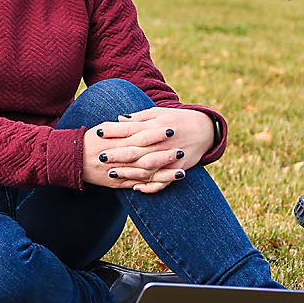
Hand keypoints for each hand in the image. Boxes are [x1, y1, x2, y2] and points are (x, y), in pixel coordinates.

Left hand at [82, 108, 213, 194]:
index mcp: (156, 126)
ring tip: (111, 174)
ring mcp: (172, 157)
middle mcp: (163, 142)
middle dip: (117, 153)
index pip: (131, 128)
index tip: (98, 131)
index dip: (114, 130)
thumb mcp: (159, 113)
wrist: (205, 129)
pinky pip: (164, 181)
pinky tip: (136, 188)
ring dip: (129, 171)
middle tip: (100, 156)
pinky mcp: (180, 169)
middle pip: (137, 149)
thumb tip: (119, 119)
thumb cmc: (177, 119)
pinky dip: (151, 186)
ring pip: (148, 167)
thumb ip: (139, 118)